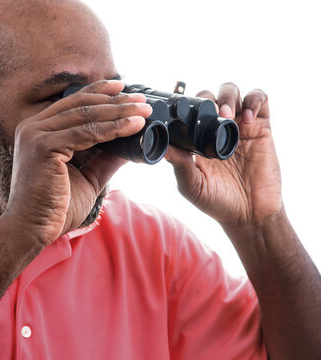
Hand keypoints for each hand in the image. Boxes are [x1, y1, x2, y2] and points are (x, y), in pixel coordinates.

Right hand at [3, 80, 151, 245]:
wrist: (31, 230)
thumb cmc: (54, 207)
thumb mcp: (87, 178)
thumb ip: (105, 159)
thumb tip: (131, 146)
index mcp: (38, 130)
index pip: (72, 103)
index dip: (98, 93)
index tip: (123, 88)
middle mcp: (33, 127)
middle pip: (81, 105)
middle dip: (115, 101)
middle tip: (142, 100)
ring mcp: (36, 135)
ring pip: (85, 116)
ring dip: (119, 112)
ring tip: (143, 111)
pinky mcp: (43, 147)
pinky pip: (85, 133)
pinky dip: (112, 129)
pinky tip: (133, 126)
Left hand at [165, 82, 281, 225]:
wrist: (249, 215)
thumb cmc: (216, 202)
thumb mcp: (191, 185)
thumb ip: (179, 165)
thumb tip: (161, 145)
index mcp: (197, 138)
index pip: (189, 110)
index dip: (186, 104)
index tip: (183, 109)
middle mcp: (217, 128)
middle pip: (210, 96)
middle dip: (208, 98)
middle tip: (210, 113)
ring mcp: (239, 126)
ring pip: (234, 92)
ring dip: (228, 96)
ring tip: (227, 114)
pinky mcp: (261, 128)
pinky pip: (261, 100)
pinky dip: (254, 100)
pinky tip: (248, 117)